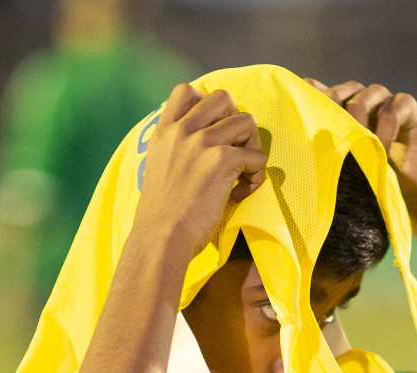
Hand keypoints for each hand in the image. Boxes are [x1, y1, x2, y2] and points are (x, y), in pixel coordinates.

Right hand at [131, 83, 266, 259]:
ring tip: (241, 174)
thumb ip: (175, 150)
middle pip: (224, 98)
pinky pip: (258, 156)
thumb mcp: (158, 168)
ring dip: (252, 147)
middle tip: (234, 152)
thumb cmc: (161, 215)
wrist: (161, 238)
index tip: (213, 133)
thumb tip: (201, 149)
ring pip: (247, 121)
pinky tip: (239, 195)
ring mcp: (202, 142)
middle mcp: (182, 130)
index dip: (209, 107)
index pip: (187, 90)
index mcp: (164, 131)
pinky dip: (257, 177)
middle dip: (236, 123)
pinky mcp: (222, 161)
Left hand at [307, 79, 416, 200]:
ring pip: (362, 98)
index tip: (300, 126)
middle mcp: (357, 95)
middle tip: (332, 144)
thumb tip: (287, 151)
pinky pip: (392, 110)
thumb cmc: (370, 174)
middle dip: (332, 117)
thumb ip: (321, 149)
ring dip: (359, 125)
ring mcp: (382, 97)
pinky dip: (385, 132)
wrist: (409, 183)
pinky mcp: (406, 104)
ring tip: (359, 151)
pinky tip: (383, 151)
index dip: (307, 101)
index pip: (314, 88)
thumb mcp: (341, 163)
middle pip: (336, 92)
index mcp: (337, 105)